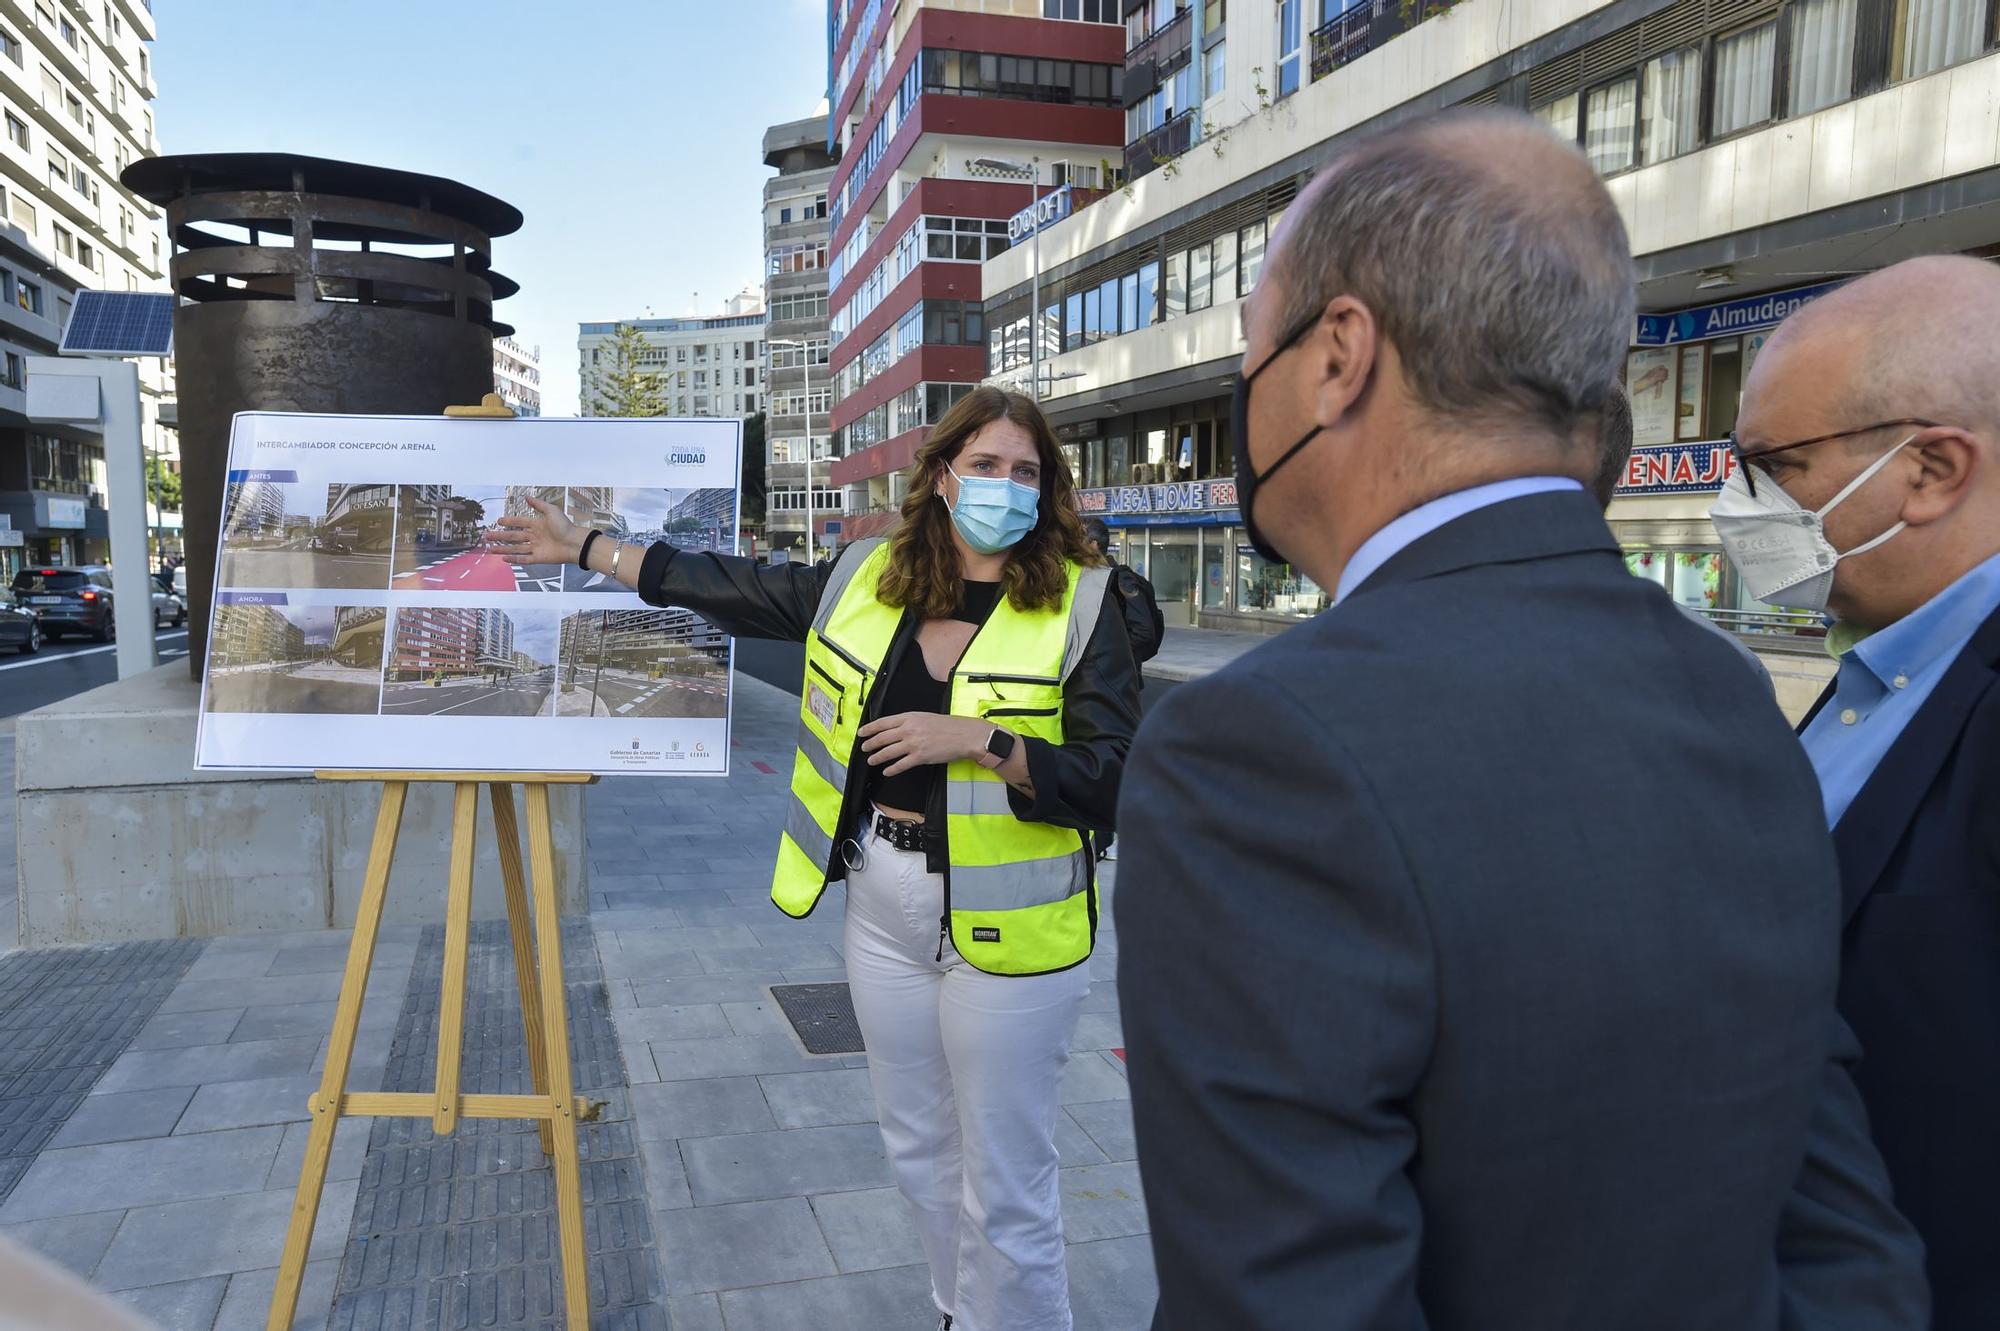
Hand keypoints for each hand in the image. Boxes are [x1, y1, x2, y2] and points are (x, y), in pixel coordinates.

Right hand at [488, 496, 586, 565]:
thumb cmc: (565, 526)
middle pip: (514, 536)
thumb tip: (526, 497)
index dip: (509, 521)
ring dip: (503, 549)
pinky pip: (524, 558)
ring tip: (490, 549)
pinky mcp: (539, 558)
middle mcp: (535, 536)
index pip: (519, 522)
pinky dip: (514, 559)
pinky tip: (504, 558)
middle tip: (487, 536)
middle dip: (500, 536)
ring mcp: (536, 547)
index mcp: (537, 524)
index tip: (498, 521)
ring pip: (516, 548)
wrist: (575, 543)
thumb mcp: (551, 511)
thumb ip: (538, 504)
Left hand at [859, 712, 990, 776]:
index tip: (861, 733)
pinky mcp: (920, 757)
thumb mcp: (925, 717)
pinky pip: (901, 765)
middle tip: (864, 748)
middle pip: (882, 738)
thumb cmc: (948, 726)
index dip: (870, 728)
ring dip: (877, 757)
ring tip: (871, 760)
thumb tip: (896, 729)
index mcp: (909, 717)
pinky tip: (887, 771)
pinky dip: (892, 769)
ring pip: (888, 752)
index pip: (883, 722)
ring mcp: (913, 744)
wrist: (964, 735)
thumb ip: (910, 722)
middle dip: (870, 744)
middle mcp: (908, 729)